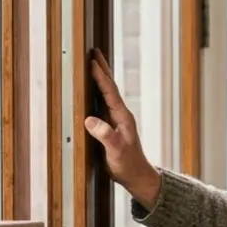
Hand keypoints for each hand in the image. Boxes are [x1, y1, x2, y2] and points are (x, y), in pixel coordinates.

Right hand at [83, 48, 161, 208]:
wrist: (136, 176)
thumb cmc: (128, 165)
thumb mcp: (116, 151)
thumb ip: (105, 135)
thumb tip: (89, 119)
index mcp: (122, 117)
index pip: (109, 91)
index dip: (100, 76)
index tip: (92, 60)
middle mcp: (120, 115)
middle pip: (110, 86)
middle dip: (102, 68)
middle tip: (94, 50)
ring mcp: (116, 119)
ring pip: (106, 93)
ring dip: (99, 77)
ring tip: (92, 63)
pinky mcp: (111, 126)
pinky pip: (102, 103)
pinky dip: (97, 92)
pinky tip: (91, 90)